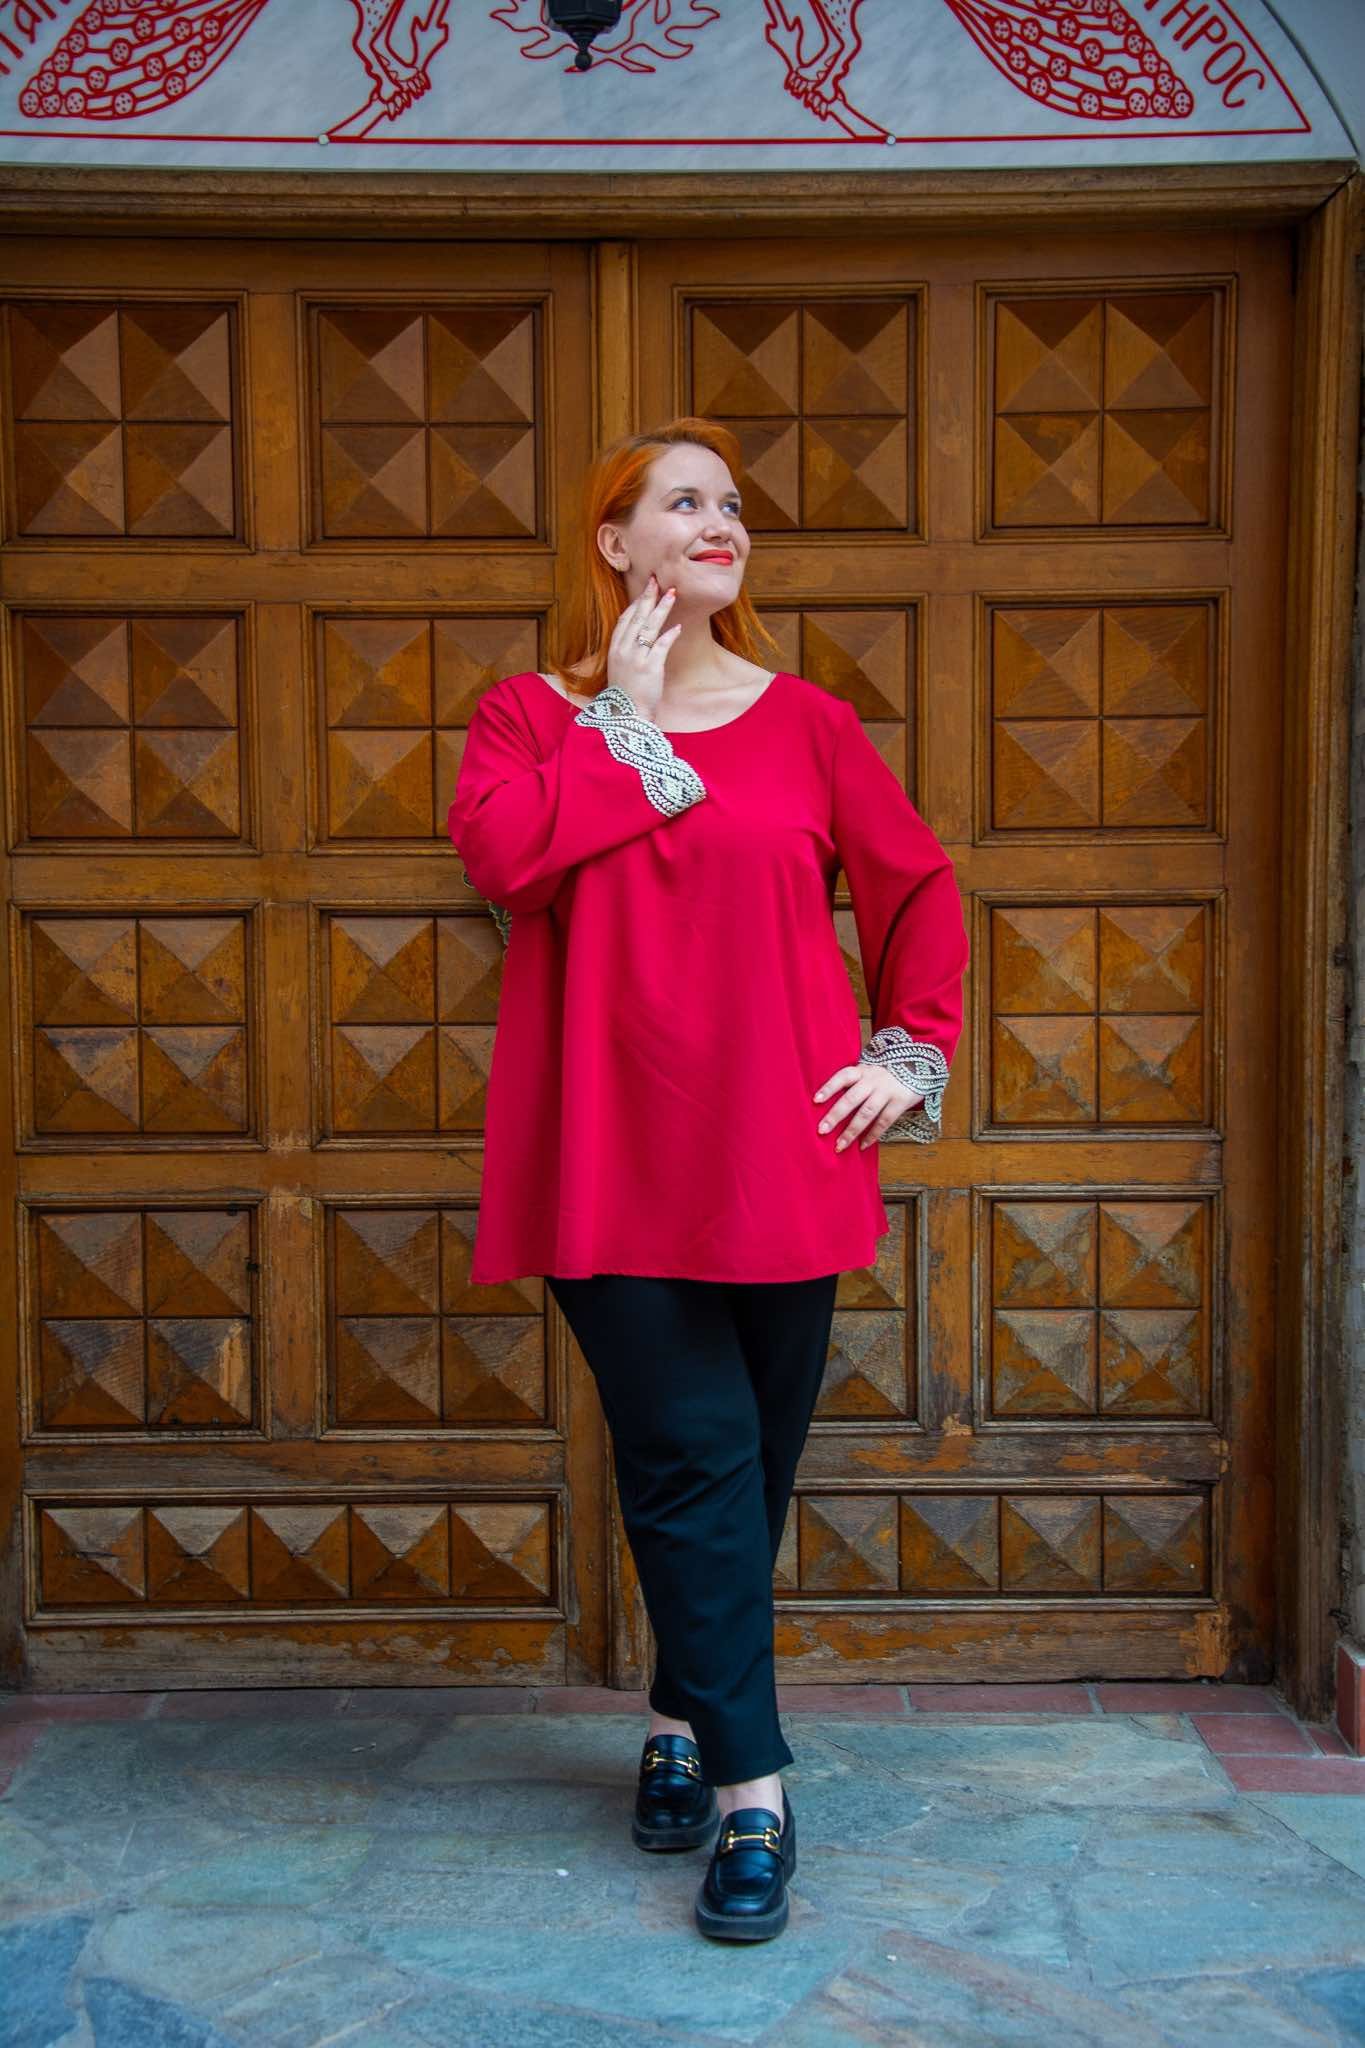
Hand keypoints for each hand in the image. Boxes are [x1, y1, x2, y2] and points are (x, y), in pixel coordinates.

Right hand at [606, 575, 681, 718]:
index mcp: (615, 649)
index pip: (625, 619)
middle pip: (637, 617)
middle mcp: (623, 650)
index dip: (636, 603)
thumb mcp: (621, 669)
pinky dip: (669, 635)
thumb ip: (628, 651)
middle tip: (657, 581)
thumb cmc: (626, 694)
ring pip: (649, 627)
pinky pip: (661, 646)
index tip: (646, 590)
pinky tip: (677, 627)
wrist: (626, 716)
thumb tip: (640, 637)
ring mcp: (636, 658)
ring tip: (671, 594)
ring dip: (661, 608)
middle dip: (648, 597)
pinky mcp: (650, 668)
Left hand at [813, 1065, 924, 1149]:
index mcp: (862, 1071)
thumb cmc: (886, 1073)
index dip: (829, 1088)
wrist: (919, 1066)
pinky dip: (873, 1135)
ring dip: (852, 1131)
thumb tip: (830, 1106)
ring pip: (866, 1113)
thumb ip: (854, 1084)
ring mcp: (887, 1091)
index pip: (842, 1077)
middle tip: (822, 1130)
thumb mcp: (869, 1071)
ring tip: (840, 1145)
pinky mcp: (900, 1102)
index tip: (815, 1100)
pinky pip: (884, 1121)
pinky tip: (862, 1146)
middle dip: (836, 1115)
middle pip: (851, 1098)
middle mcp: (873, 1080)